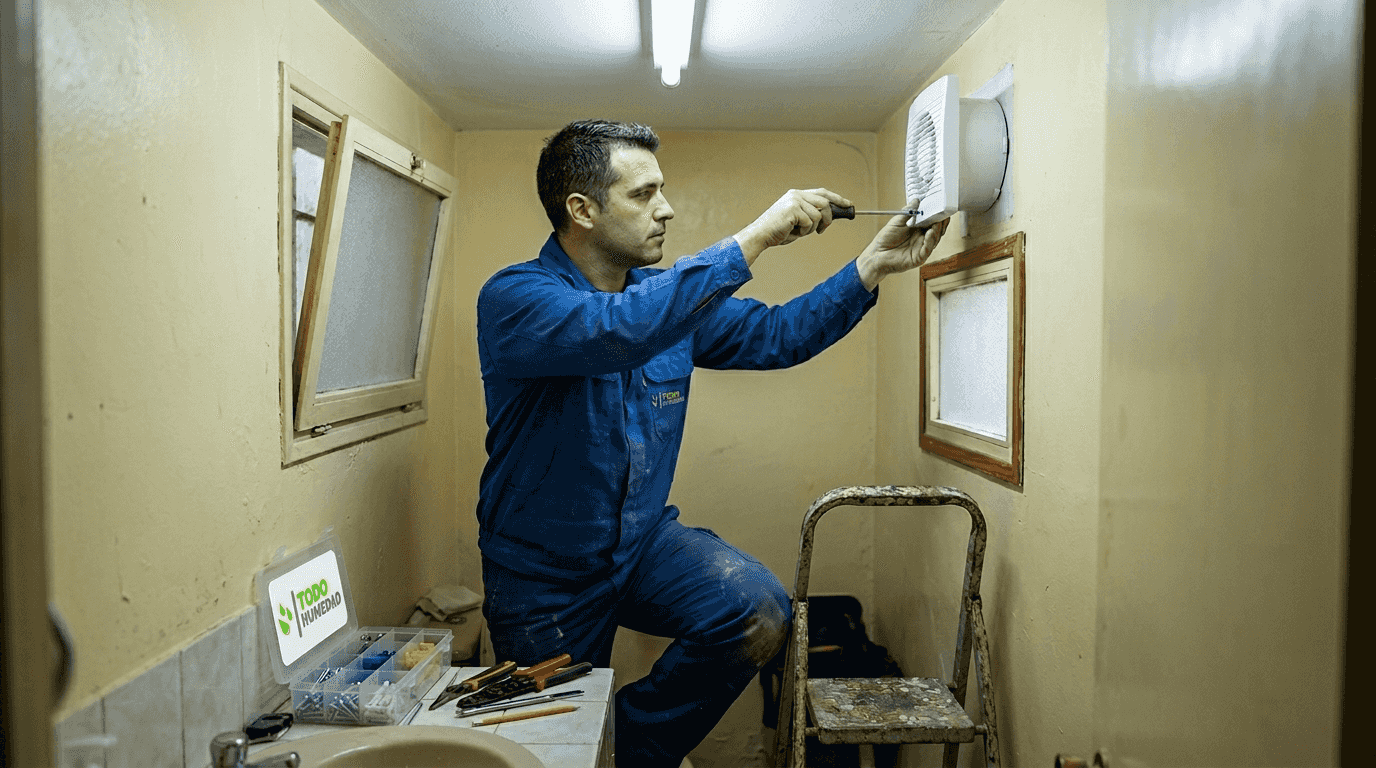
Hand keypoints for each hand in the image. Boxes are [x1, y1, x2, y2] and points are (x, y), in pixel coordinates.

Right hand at [733, 188, 851, 263]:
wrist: (761, 235)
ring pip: (818, 216)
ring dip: (812, 229)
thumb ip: (812, 215)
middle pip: (824, 202)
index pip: (822, 193)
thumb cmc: (778, 231)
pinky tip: (792, 232)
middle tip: (823, 230)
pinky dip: (804, 232)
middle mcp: (796, 195)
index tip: (848, 204)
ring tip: (799, 232)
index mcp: (797, 195)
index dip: (837, 198)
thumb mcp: (798, 221)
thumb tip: (831, 217)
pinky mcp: (793, 208)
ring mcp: (795, 200)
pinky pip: (810, 223)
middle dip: (828, 218)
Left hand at [856, 197, 949, 290]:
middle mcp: (922, 239)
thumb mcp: (897, 222)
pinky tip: (930, 233)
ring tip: (937, 222)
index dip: (938, 215)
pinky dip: (930, 241)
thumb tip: (916, 200)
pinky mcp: (918, 258)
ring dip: (937, 230)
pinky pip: (927, 250)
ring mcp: (921, 249)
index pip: (932, 222)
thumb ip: (908, 212)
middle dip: (941, 222)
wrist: (876, 254)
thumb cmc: (885, 239)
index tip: (942, 207)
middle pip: (937, 231)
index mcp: (918, 230)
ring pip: (934, 240)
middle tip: (944, 214)